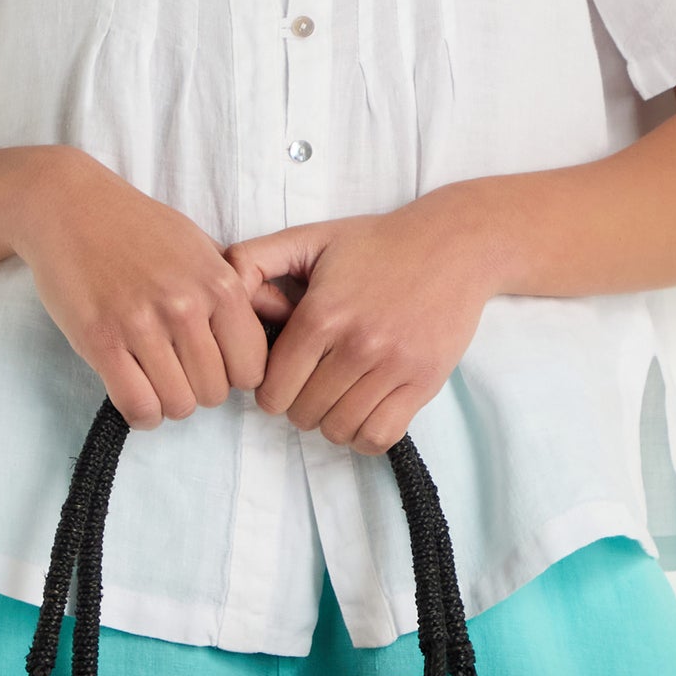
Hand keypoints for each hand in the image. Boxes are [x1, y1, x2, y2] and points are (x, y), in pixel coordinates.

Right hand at [4, 148, 268, 426]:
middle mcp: (186, 305)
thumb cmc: (138, 228)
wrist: (69, 206)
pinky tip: (136, 396)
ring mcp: (141, 324)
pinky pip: (138, 406)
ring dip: (168, 403)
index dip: (234, 374)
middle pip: (215, 393)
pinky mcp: (101, 340)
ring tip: (154, 380)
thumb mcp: (202, 246)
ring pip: (178, 405)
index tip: (214, 364)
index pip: (251, 368)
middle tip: (178, 371)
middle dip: (198, 390)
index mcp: (219, 284)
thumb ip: (241, 286)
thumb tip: (284, 312)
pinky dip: (142, 414)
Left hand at [223, 188, 496, 452]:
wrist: (455, 244)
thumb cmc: (377, 244)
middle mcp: (357, 345)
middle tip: (310, 385)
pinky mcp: (424, 382)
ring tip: (336, 398)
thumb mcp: (310, 238)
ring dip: (330, 422)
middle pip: (302, 414)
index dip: (268, 390)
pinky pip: (379, 436)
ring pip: (339, 430)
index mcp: (322, 314)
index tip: (281, 378)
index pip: (272, 388)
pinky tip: (362, 413)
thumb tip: (220, 293)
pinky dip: (364, 436)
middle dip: (298, 405)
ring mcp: (393, 367)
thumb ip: (254, 259)